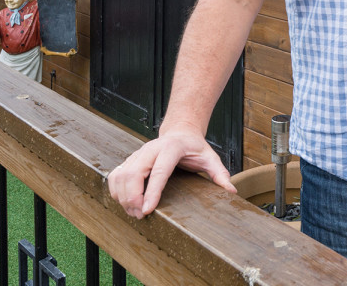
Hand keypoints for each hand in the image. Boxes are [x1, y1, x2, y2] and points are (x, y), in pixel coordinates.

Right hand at [106, 124, 235, 218]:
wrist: (180, 131)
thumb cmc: (194, 147)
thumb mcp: (210, 157)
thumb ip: (220, 174)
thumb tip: (231, 191)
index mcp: (171, 148)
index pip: (159, 172)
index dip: (152, 192)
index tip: (147, 210)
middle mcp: (151, 149)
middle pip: (134, 174)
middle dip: (133, 198)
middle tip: (140, 215)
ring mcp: (138, 154)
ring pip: (121, 175)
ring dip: (123, 197)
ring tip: (134, 213)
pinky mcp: (130, 159)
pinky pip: (115, 175)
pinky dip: (115, 190)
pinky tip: (123, 202)